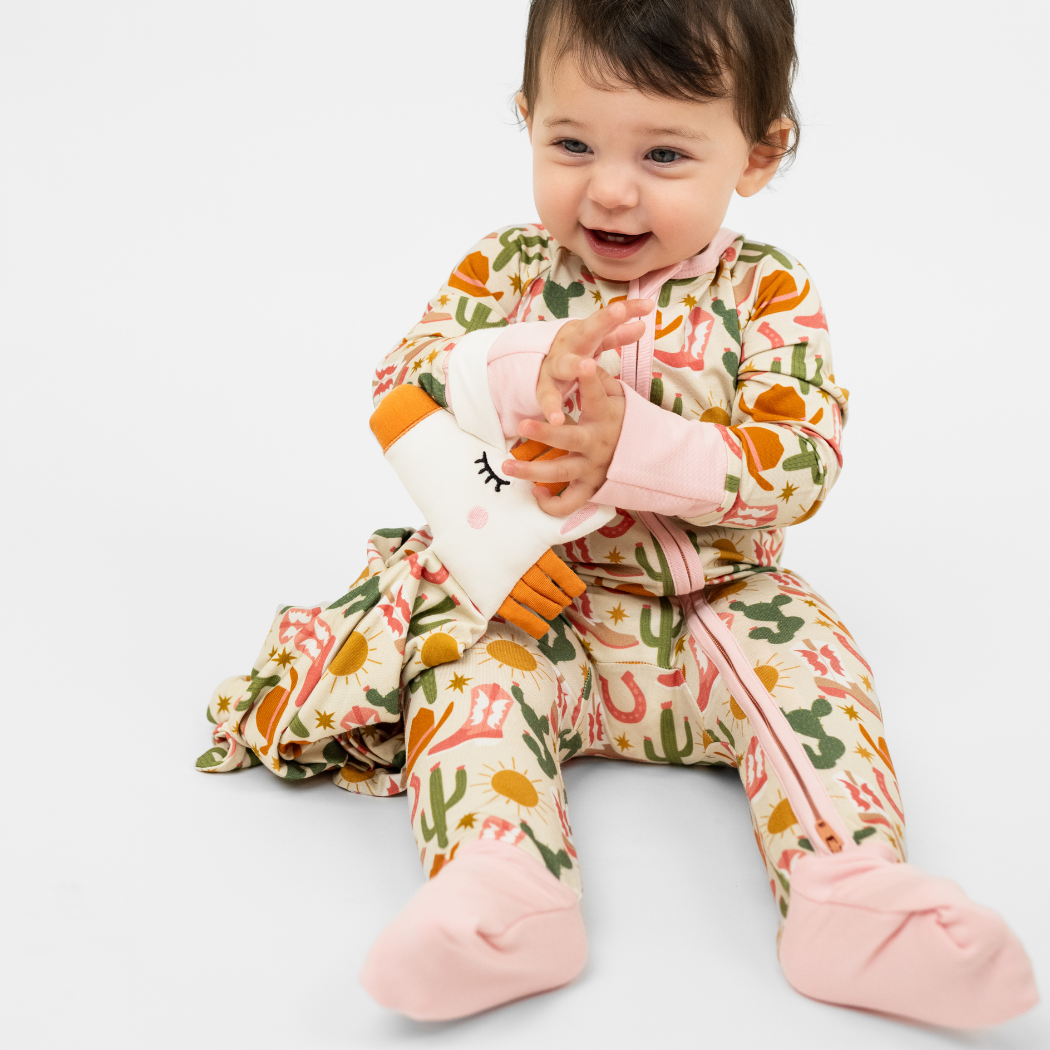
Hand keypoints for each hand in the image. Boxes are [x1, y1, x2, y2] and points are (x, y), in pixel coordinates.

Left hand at [503, 357, 624, 515]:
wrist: (649, 457)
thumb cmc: (623, 420)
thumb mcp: (619, 397)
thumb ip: (599, 381)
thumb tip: (581, 359)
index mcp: (605, 415)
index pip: (597, 394)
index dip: (590, 379)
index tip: (584, 363)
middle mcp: (597, 442)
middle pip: (569, 439)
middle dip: (545, 432)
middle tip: (522, 425)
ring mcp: (592, 468)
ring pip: (561, 473)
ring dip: (532, 471)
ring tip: (507, 466)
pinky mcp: (590, 488)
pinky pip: (569, 503)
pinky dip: (551, 504)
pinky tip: (535, 492)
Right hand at [536, 298, 653, 424]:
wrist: (532, 365)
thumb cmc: (571, 353)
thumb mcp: (593, 342)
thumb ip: (616, 334)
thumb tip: (643, 324)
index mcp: (582, 333)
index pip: (606, 319)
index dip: (625, 312)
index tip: (648, 305)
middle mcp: (568, 345)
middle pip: (587, 332)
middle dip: (603, 321)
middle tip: (617, 311)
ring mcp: (554, 366)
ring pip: (565, 364)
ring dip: (575, 365)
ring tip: (587, 365)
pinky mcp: (544, 388)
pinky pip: (547, 397)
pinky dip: (551, 407)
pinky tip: (557, 419)